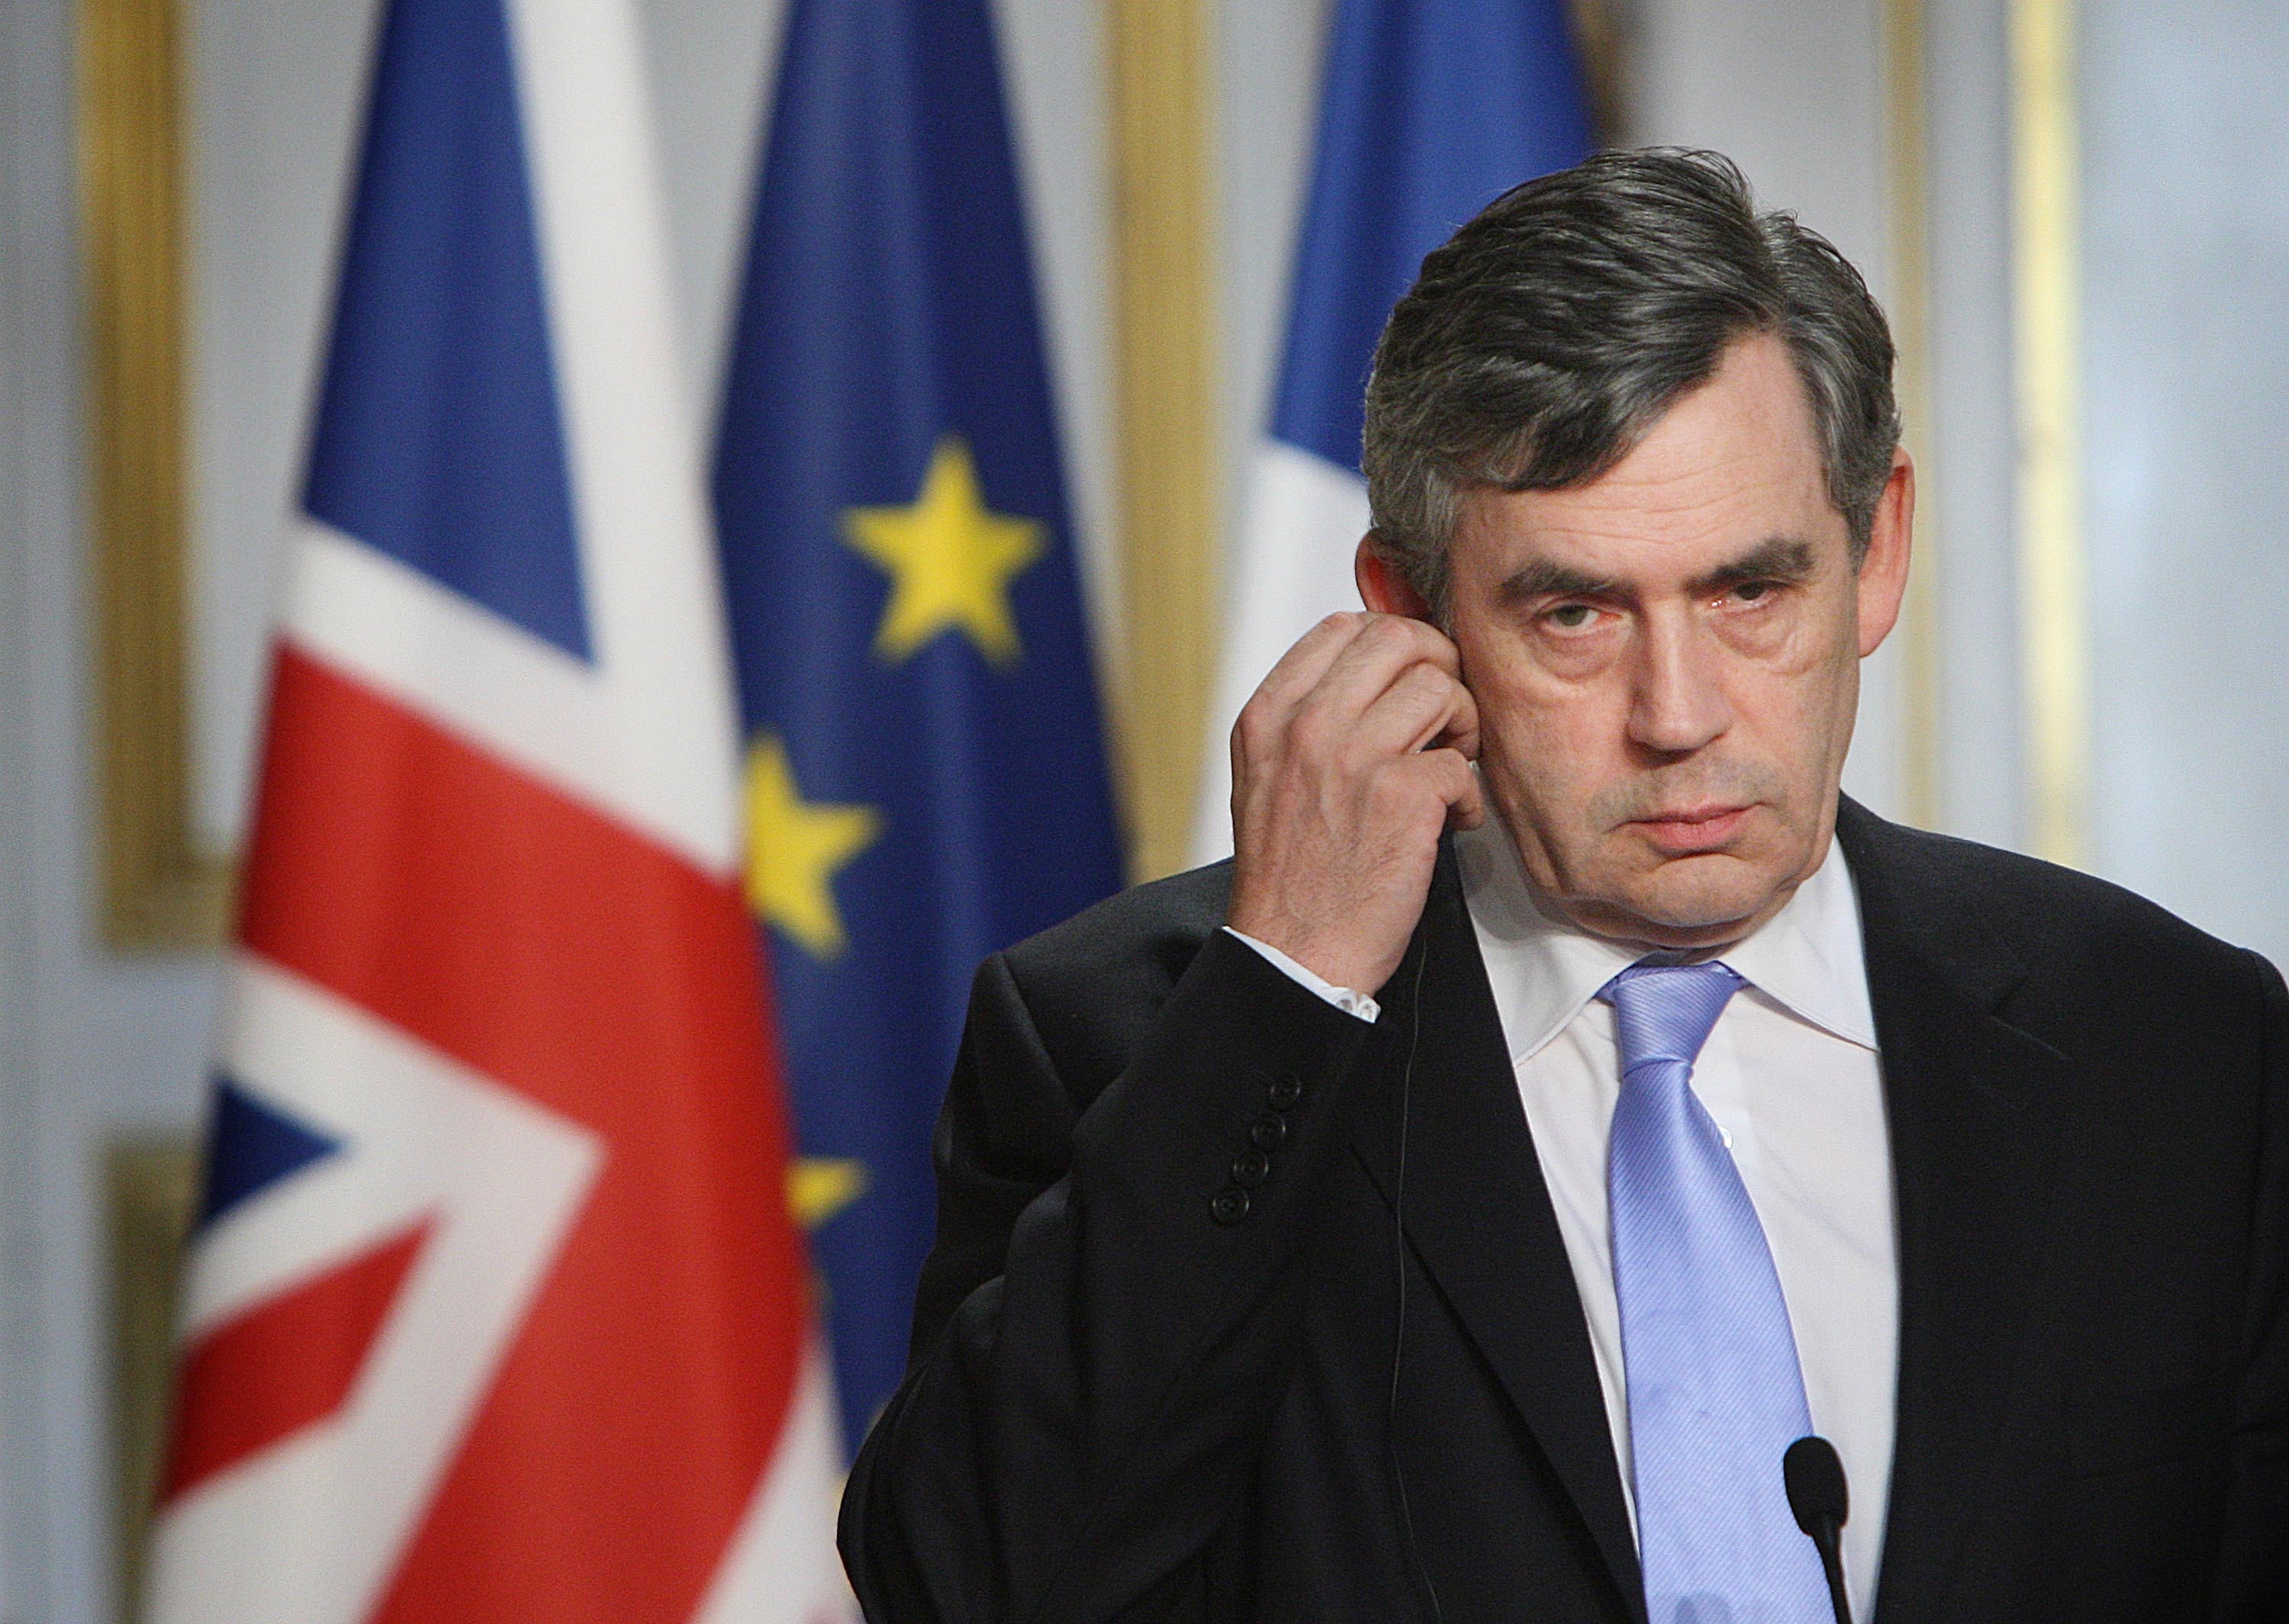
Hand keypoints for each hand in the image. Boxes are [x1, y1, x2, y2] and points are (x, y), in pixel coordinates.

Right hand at [1226, 611, 1483, 995]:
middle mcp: (1305, 726)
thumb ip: (1306, 718)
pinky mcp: (1400, 799)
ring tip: (1448, 772)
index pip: (1343, 627)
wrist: (1292, 954)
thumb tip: (1376, 670)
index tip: (1408, 680)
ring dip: (1461, 729)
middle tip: (1444, 718)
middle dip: (1438, 671)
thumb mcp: (1268, 777)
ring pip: (1440, 690)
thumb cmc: (1290, 875)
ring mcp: (1353, 758)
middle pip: (1400, 639)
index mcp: (1268, 716)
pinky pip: (1461, 763)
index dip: (1393, 646)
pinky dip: (1468, 798)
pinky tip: (1450, 824)